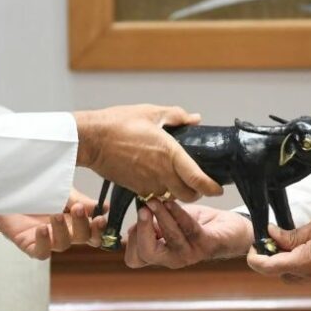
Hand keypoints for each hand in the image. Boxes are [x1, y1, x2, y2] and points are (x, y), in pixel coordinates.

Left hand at [0, 188, 104, 258]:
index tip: (100, 216)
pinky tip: (42, 229)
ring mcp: (48, 239)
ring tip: (56, 214)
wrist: (5, 190)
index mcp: (75, 218)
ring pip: (63, 245)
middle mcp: (64, 231)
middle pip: (84, 238)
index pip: (94, 230)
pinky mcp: (30, 245)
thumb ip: (78, 199)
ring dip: (62, 230)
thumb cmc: (35, 189)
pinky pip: (41, 252)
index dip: (100, 228)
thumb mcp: (60, 189)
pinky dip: (44, 242)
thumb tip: (101, 207)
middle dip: (85, 226)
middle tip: (79, 210)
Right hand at [74, 104, 222, 201]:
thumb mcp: (152, 112)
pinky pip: (155, 195)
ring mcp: (148, 184)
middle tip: (198, 184)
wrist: (92, 139)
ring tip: (177, 180)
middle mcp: (162, 173)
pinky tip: (158, 178)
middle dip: (197, 193)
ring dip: (178, 193)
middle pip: (188, 196)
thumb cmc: (120, 123)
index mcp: (170, 154)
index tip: (219, 189)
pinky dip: (161, 191)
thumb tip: (195, 119)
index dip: (212, 187)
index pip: (198, 179)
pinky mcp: (135, 188)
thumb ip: (177, 116)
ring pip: (171, 197)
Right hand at [123, 200, 253, 268]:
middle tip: (143, 208)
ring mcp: (190, 255)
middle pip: (146, 254)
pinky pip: (189, 228)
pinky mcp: (207, 245)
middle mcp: (172, 259)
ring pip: (169, 238)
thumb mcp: (169, 223)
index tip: (137, 216)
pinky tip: (172, 201)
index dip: (130, 240)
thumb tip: (135, 220)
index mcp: (161, 255)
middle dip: (142, 229)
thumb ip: (152, 224)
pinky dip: (179, 213)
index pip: (135, 259)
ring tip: (156, 199)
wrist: (231, 229)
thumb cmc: (198, 225)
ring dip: (161, 216)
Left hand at [246, 211, 310, 283]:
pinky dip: (297, 260)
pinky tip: (303, 243)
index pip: (269, 267)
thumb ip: (293, 234)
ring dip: (284, 259)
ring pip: (290, 274)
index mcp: (306, 262)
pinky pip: (304, 272)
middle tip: (271, 236)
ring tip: (288, 237)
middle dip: (270, 257)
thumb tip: (272, 234)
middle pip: (278, 273)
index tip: (253, 244)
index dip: (254, 258)